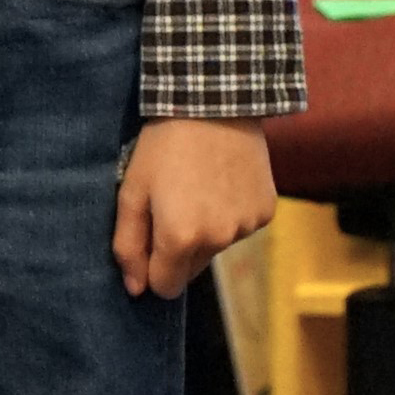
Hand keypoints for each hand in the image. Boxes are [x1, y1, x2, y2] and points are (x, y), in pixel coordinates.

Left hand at [118, 118, 272, 297]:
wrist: (214, 104)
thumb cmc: (163, 146)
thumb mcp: (131, 192)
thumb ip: (128, 245)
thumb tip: (136, 289)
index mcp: (180, 239)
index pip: (165, 287)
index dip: (153, 268)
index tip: (150, 239)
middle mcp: (218, 240)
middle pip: (192, 269)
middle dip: (179, 248)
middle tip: (174, 203)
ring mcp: (246, 226)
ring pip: (217, 247)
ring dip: (206, 229)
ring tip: (199, 186)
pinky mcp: (266, 211)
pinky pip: (241, 227)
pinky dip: (230, 213)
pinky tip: (223, 182)